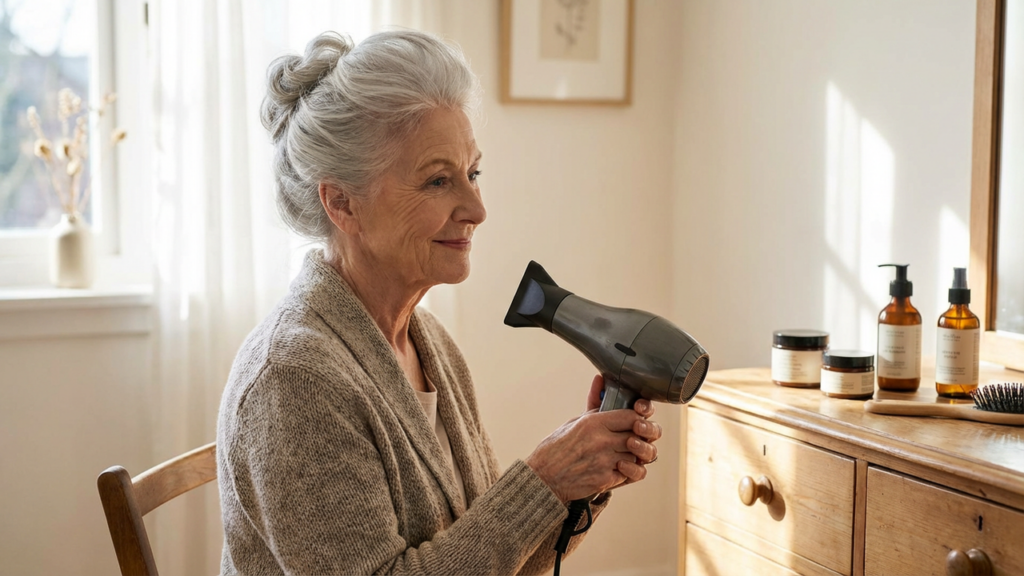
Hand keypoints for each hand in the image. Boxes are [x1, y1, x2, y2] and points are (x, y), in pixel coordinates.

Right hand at [525, 376, 663, 502]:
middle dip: (637, 437)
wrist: (543, 479)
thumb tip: (601, 382)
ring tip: (622, 454)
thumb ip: (594, 406)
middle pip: (637, 436)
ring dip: (633, 455)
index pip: (632, 416)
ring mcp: (606, 462)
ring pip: (636, 456)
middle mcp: (602, 441)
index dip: (637, 418)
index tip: (633, 421)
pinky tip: (616, 467)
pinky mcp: (606, 480)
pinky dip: (626, 471)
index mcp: (594, 423)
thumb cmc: (555, 449)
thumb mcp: (574, 422)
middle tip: (631, 439)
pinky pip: (629, 473)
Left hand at [587, 374, 662, 466]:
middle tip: (637, 425)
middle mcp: (637, 438)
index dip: (645, 408)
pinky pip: (640, 472)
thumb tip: (600, 378)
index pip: (644, 411)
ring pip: (651, 452)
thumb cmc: (583, 439)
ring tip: (630, 443)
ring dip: (643, 447)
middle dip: (648, 427)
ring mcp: (636, 456)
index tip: (637, 406)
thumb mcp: (589, 418)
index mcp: (630, 421)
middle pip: (654, 431)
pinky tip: (620, 464)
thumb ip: (597, 400)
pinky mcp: (630, 473)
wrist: (570, 466)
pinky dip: (633, 468)